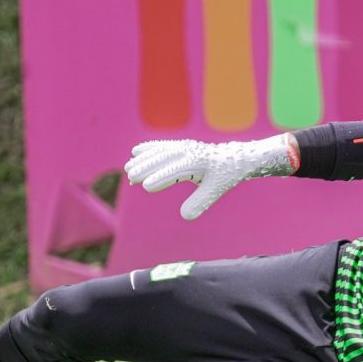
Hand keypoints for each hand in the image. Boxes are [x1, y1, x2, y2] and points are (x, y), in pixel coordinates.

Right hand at [124, 134, 295, 218]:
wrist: (234, 156)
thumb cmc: (225, 175)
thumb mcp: (214, 190)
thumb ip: (200, 202)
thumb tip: (185, 216)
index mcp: (198, 162)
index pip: (176, 170)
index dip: (161, 178)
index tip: (146, 185)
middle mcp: (190, 151)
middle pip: (164, 159)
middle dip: (146, 168)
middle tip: (130, 178)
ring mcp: (185, 146)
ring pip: (161, 152)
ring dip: (144, 159)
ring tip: (128, 169)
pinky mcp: (182, 145)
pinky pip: (163, 146)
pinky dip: (149, 148)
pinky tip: (135, 152)